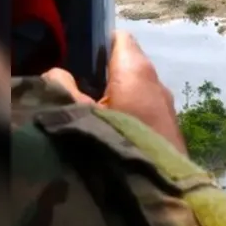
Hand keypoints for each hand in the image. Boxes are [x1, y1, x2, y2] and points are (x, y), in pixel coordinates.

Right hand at [42, 31, 185, 153]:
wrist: (160, 186)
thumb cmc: (117, 141)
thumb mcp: (78, 113)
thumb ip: (61, 87)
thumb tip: (56, 72)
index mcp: (136, 70)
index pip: (119, 38)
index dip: (97, 41)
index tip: (75, 53)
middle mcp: (156, 82)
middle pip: (126, 64)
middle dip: (102, 71)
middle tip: (74, 84)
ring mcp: (166, 106)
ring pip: (136, 89)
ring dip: (114, 95)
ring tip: (88, 108)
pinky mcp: (169, 128)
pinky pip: (143, 109)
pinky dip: (126, 112)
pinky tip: (109, 128)